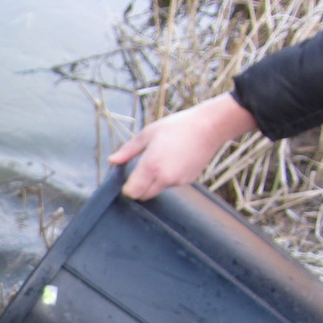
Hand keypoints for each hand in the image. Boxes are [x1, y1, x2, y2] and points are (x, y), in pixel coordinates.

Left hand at [108, 93, 257, 199]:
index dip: (128, 188)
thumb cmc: (177, 126)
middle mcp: (164, 177)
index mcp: (151, 165)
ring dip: (153, 182)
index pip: (132, 192)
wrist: (209, 127)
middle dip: (139, 187)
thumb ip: (128, 150)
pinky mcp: (188, 181)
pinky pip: (171, 185)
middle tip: (141, 171)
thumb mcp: (147, 133)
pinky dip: (168, 178)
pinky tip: (174, 161)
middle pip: (143, 195)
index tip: (128, 179)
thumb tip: (112, 160)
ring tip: (161, 160)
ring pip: (157, 190)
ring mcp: (178, 181)